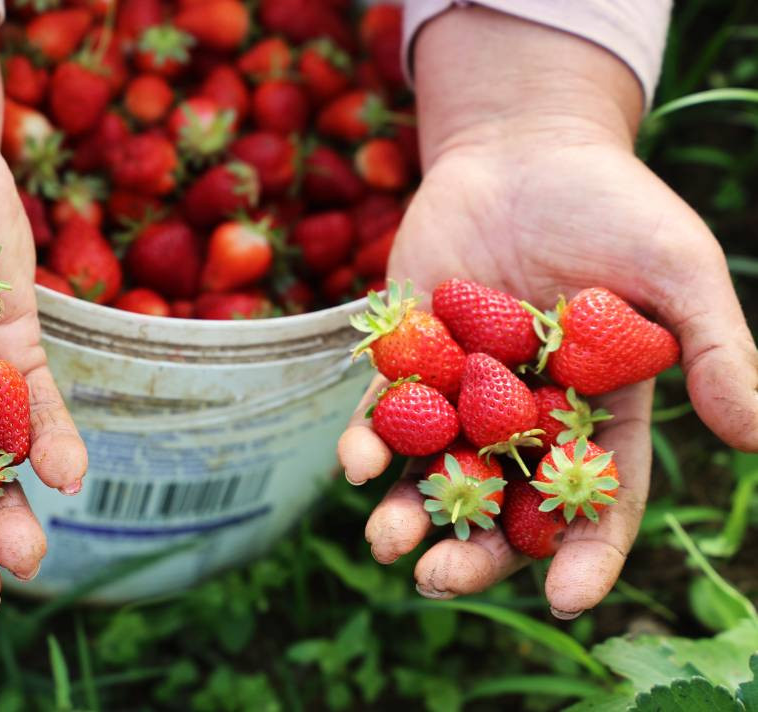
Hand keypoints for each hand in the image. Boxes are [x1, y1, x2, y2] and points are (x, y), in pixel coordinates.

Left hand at [338, 8, 757, 617]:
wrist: (525, 147)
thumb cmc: (613, 206)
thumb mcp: (677, 271)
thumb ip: (712, 351)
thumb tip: (756, 437)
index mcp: (598, 413)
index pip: (595, 500)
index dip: (584, 553)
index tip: (564, 598)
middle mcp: (526, 417)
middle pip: (503, 504)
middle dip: (474, 549)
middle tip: (438, 581)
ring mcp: (462, 391)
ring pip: (434, 469)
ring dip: (406, 510)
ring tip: (386, 543)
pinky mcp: (407, 357)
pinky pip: (383, 410)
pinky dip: (367, 438)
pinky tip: (353, 462)